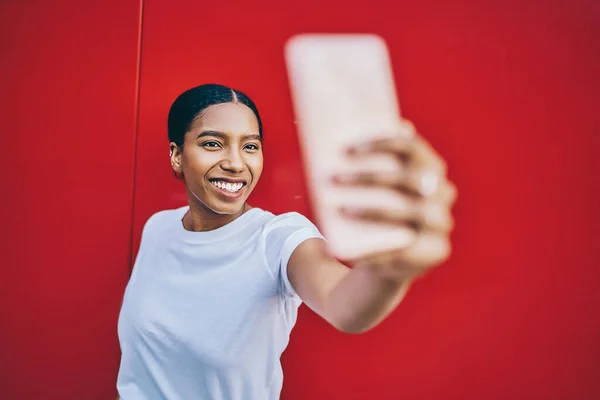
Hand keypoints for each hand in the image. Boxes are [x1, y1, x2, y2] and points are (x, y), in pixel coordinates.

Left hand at [333, 120, 456, 281]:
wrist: (394, 256)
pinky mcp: (436, 250)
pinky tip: (350, 251)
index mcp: (431, 167)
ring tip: (342, 209)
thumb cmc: (381, 209)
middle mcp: (443, 191)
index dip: (382, 143)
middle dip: (370, 175)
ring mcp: (442, 221)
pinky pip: (405, 249)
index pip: (411, 147)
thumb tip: (325, 126)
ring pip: (409, 211)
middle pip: (409, 178)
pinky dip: (375, 250)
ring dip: (372, 210)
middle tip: (335, 177)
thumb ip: (367, 160)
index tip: (347, 149)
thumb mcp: (379, 184)